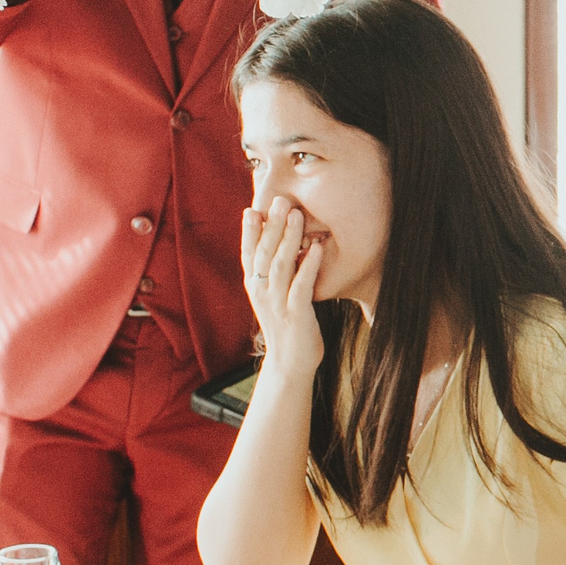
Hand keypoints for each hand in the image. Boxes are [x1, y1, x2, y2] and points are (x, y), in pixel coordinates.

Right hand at [242, 196, 324, 376]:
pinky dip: (309, 266)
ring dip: (288, 238)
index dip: (248, 232)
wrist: (290, 364)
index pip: (247, 254)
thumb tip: (281, 244)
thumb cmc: (287, 325)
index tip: (251, 208)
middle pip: (263, 253)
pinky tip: (318, 249)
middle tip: (280, 200)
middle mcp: (262, 292)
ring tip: (297, 215)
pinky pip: (301, 286)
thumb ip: (275, 273)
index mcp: (255, 287)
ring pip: (280, 265)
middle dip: (271, 225)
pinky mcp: (296, 314)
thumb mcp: (275, 296)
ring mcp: (277, 303)